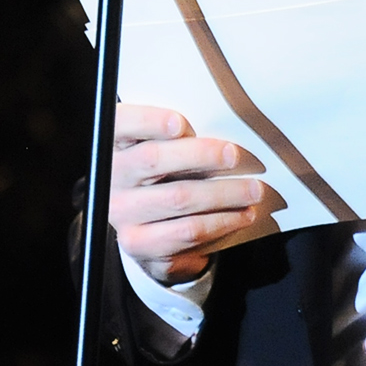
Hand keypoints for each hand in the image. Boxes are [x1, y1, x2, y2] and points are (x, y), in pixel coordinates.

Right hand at [109, 104, 270, 283]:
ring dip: (225, 193)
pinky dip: (222, 223)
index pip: (121, 124)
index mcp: (115, 145)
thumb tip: (226, 126)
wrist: (150, 226)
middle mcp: (111, 179)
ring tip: (253, 189)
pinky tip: (242, 215)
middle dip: (202, 154)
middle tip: (235, 155)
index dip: (146, 122)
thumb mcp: (166, 147)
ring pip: (178, 198)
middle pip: (153, 159)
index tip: (179, 123)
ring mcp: (122, 214)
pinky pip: (187, 232)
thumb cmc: (167, 173)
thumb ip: (181, 134)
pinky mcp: (139, 244)